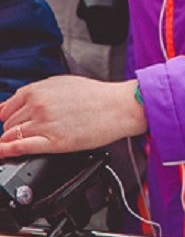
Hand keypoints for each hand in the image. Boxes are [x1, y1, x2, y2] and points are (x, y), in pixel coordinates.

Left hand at [0, 77, 146, 158]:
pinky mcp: (53, 142)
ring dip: (15, 141)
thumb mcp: (61, 83)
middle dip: (16, 129)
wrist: (120, 106)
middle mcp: (37, 106)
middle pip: (8, 124)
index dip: (12, 117)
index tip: (18, 123)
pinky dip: (7, 152)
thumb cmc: (96, 95)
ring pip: (11, 137)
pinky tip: (4, 154)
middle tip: (35, 131)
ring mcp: (44, 124)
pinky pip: (20, 148)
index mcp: (38, 90)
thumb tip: (9, 105)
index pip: (6, 109)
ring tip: (33, 140)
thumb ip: (34, 93)